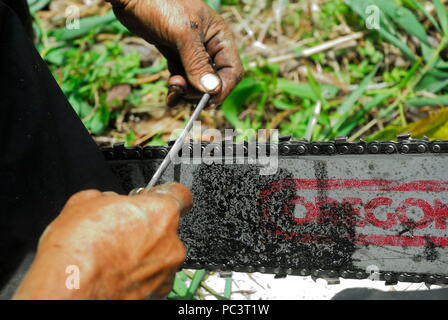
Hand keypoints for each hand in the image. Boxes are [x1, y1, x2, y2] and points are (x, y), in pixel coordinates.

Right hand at [13, 183, 191, 299]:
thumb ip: (110, 197)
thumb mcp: (87, 201)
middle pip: (167, 226)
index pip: (180, 193)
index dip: (164, 193)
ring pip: (160, 252)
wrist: (70, 289)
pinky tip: (116, 271)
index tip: (154, 196)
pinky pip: (154, 275)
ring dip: (143, 251)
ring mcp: (166, 270)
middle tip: (120, 230)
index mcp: (162, 212)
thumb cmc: (79, 249)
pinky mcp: (158, 292)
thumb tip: (110, 201)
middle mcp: (172, 242)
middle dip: (147, 225)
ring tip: (113, 255)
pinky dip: (140, 273)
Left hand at [106, 0, 243, 106]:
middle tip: (180, 90)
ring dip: (186, 91)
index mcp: (219, 37)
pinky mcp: (175, 54)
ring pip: (196, 82)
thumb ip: (197, 63)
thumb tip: (211, 90)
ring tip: (171, 89)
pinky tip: (169, 97)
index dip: (223, 88)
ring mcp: (192, 51)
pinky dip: (177, 88)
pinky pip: (182, 77)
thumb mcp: (183, 34)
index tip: (208, 102)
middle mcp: (209, 45)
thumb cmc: (161, 4)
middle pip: (214, 80)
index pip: (233, 71)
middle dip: (198, 90)